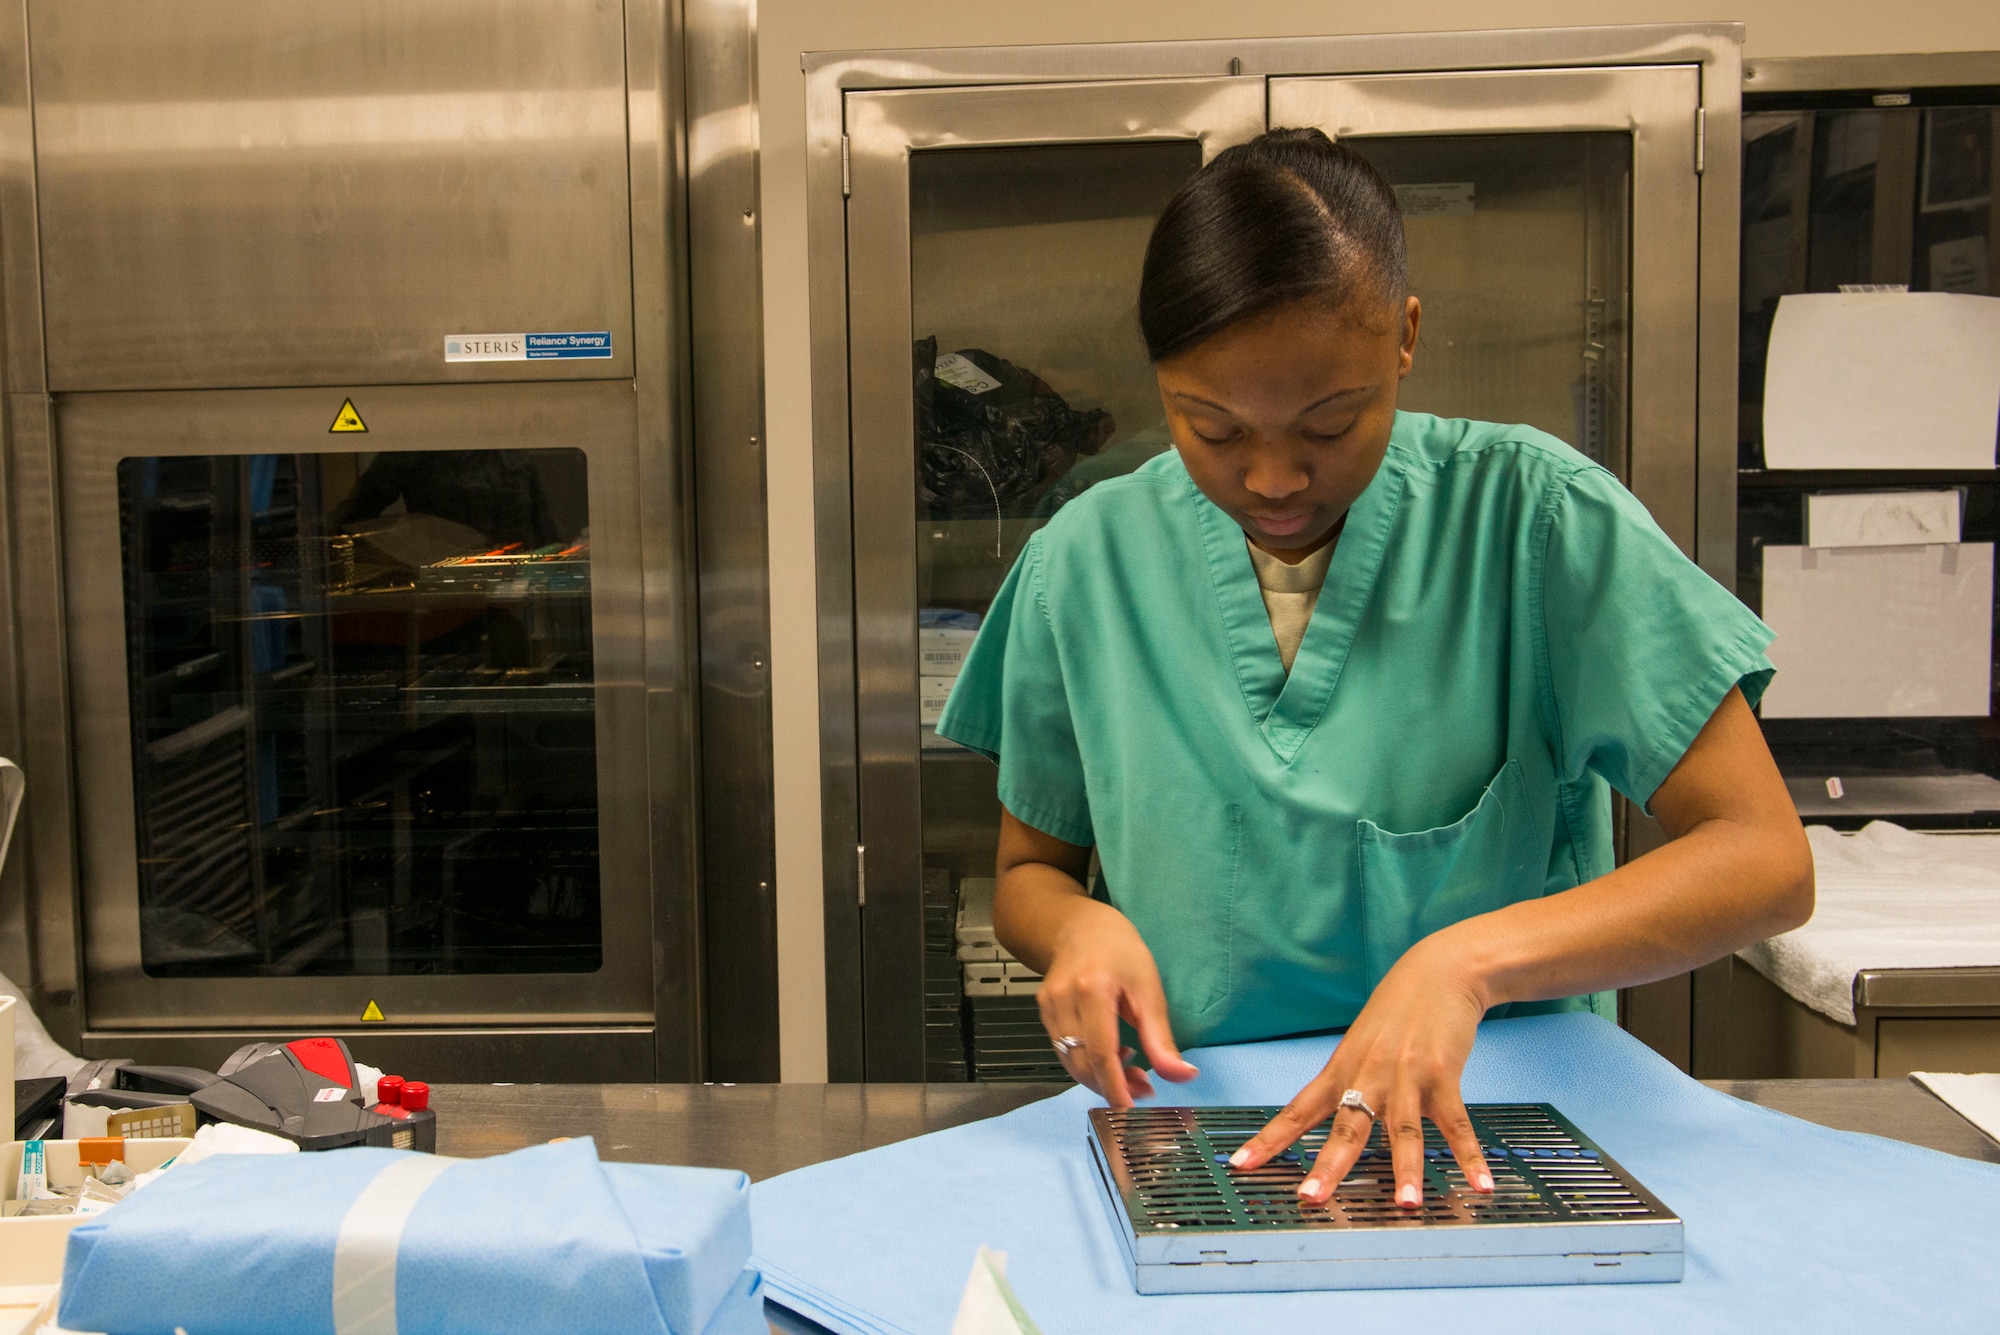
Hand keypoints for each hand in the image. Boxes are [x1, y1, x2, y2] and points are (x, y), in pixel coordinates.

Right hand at [1037, 898, 1198, 1105]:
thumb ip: (1161, 1039)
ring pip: (1069, 1061)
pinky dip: (1086, 1062)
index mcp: (1093, 989)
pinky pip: (1063, 1050)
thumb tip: (1183, 1076)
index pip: (1100, 1052)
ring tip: (1131, 1071)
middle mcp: (1064, 998)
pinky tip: (1110, 1054)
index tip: (1131, 1109)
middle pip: (1082, 1062)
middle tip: (1144, 1088)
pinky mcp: (1043, 1011)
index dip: (1115, 1087)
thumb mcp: (1150, 991)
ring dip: (1100, 1077)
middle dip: (1112, 1086)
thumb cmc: (1121, 952)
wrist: (1083, 928)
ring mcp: (1049, 1005)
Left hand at [1226, 934, 1494, 1206]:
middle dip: (1329, 1166)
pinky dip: (1469, 1155)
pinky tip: (1480, 1183)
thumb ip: (1348, 1083)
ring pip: (1403, 1130)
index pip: (1297, 1111)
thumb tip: (1333, 1117)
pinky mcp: (1443, 1074)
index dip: (1268, 1140)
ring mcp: (1407, 1076)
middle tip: (1312, 1198)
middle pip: (1346, 1127)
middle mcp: (1369, 1076)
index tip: (1240, 1165)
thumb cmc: (1396, 1013)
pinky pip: (1457, 1123)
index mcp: (1341, 1071)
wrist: (1437, 973)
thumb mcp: (1359, 1045)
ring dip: (1407, 1170)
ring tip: (1407, 1205)